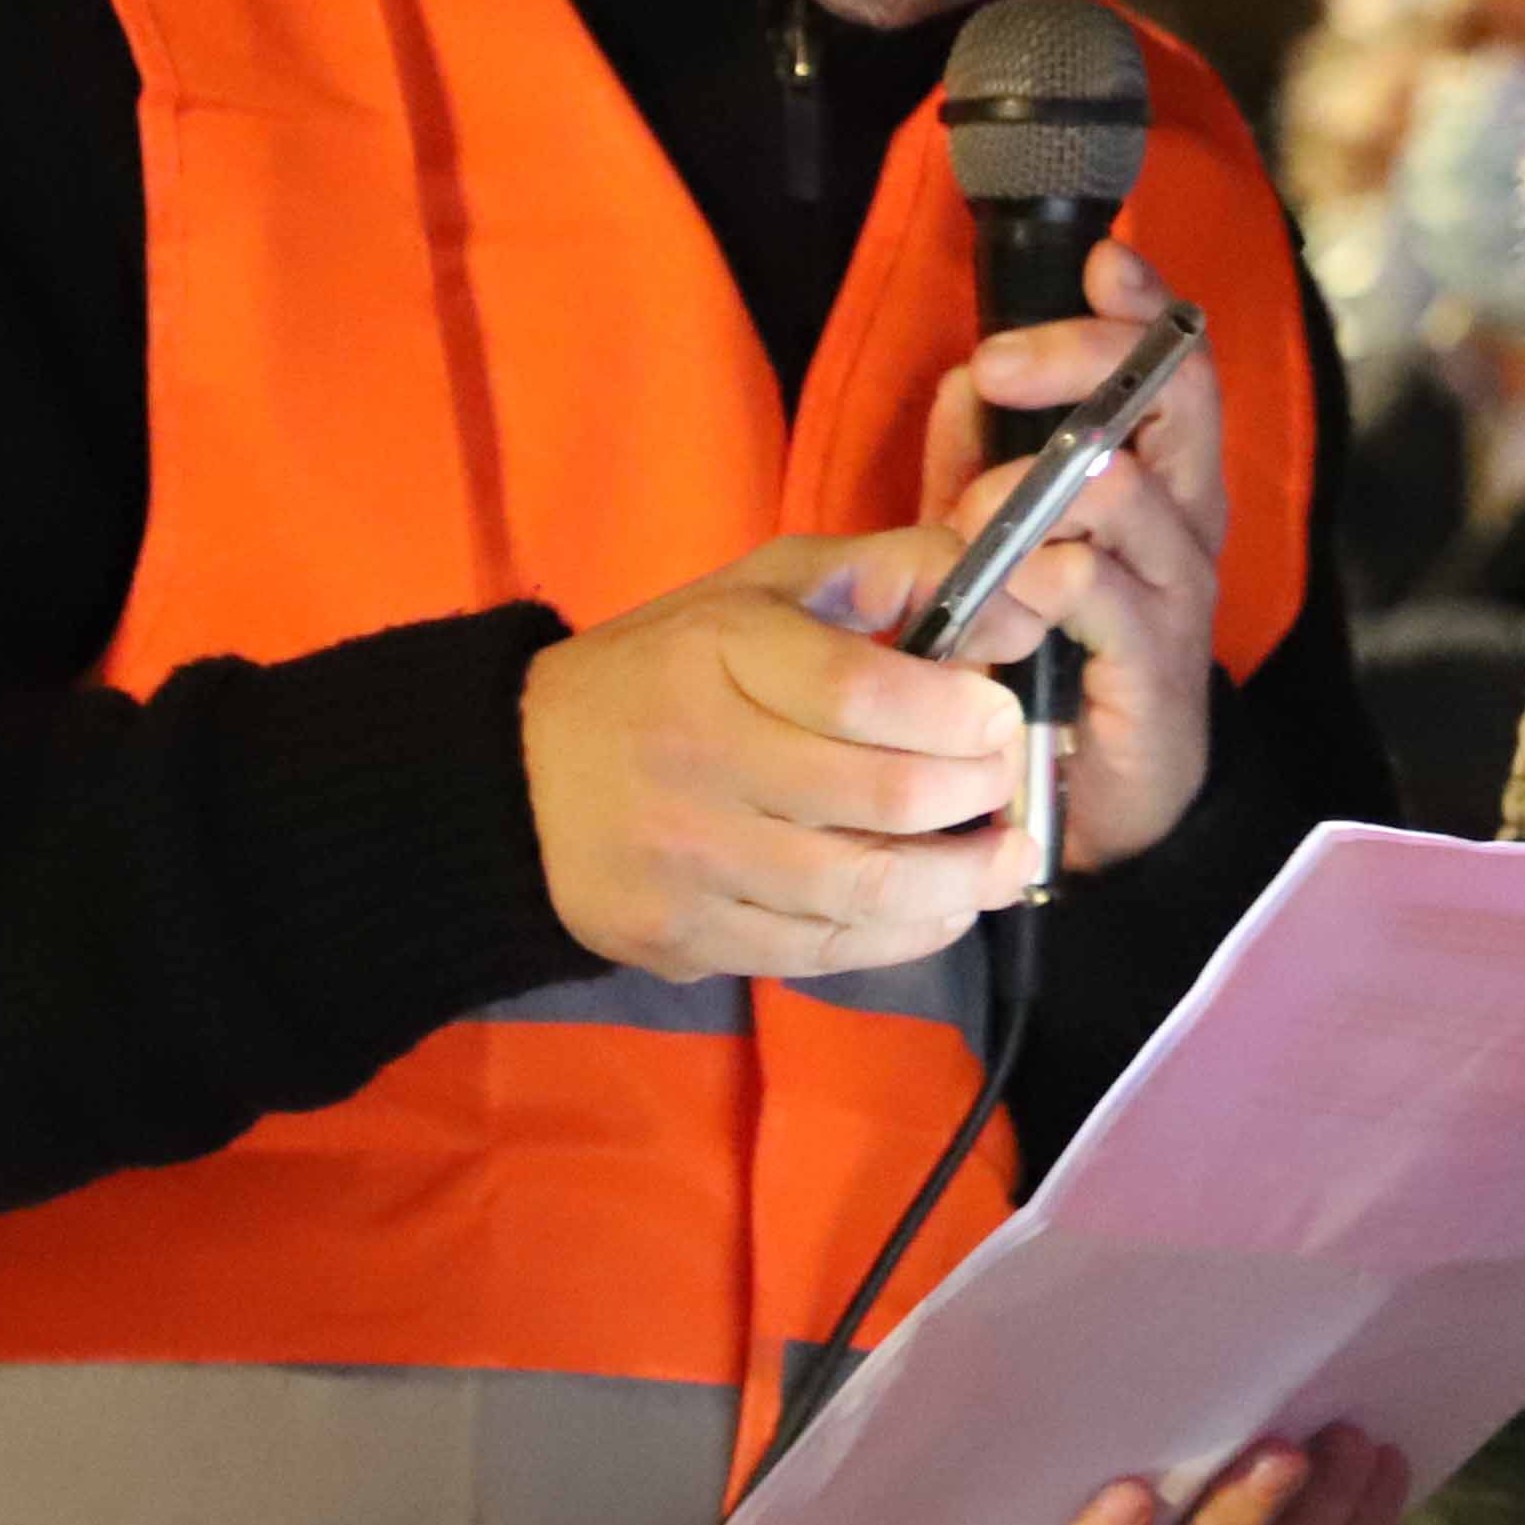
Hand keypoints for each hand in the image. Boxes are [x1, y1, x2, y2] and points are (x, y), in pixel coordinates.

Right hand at [520, 529, 1035, 982]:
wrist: (515, 779)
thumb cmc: (661, 672)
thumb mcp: (754, 592)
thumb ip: (878, 573)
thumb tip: (994, 582)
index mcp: (718, 656)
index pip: (863, 691)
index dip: (956, 710)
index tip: (1000, 715)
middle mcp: (701, 759)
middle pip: (880, 793)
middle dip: (978, 792)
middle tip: (1010, 783)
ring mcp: (691, 860)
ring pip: (864, 887)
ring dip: (963, 880)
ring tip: (1010, 860)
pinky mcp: (685, 938)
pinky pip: (823, 950)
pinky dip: (906, 934)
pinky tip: (946, 909)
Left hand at [921, 239, 1230, 868]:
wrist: (1106, 809)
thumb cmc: (1052, 661)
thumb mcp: (999, 544)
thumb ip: (978, 464)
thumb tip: (958, 380)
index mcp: (1163, 482)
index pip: (1178, 366)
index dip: (1146, 307)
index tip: (1101, 261)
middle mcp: (1189, 523)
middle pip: (1170, 399)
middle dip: (1077, 364)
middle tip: (994, 368)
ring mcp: (1178, 592)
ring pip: (1121, 489)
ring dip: (1026, 488)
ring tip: (967, 524)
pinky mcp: (1155, 663)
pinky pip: (1090, 589)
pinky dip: (1023, 587)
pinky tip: (982, 619)